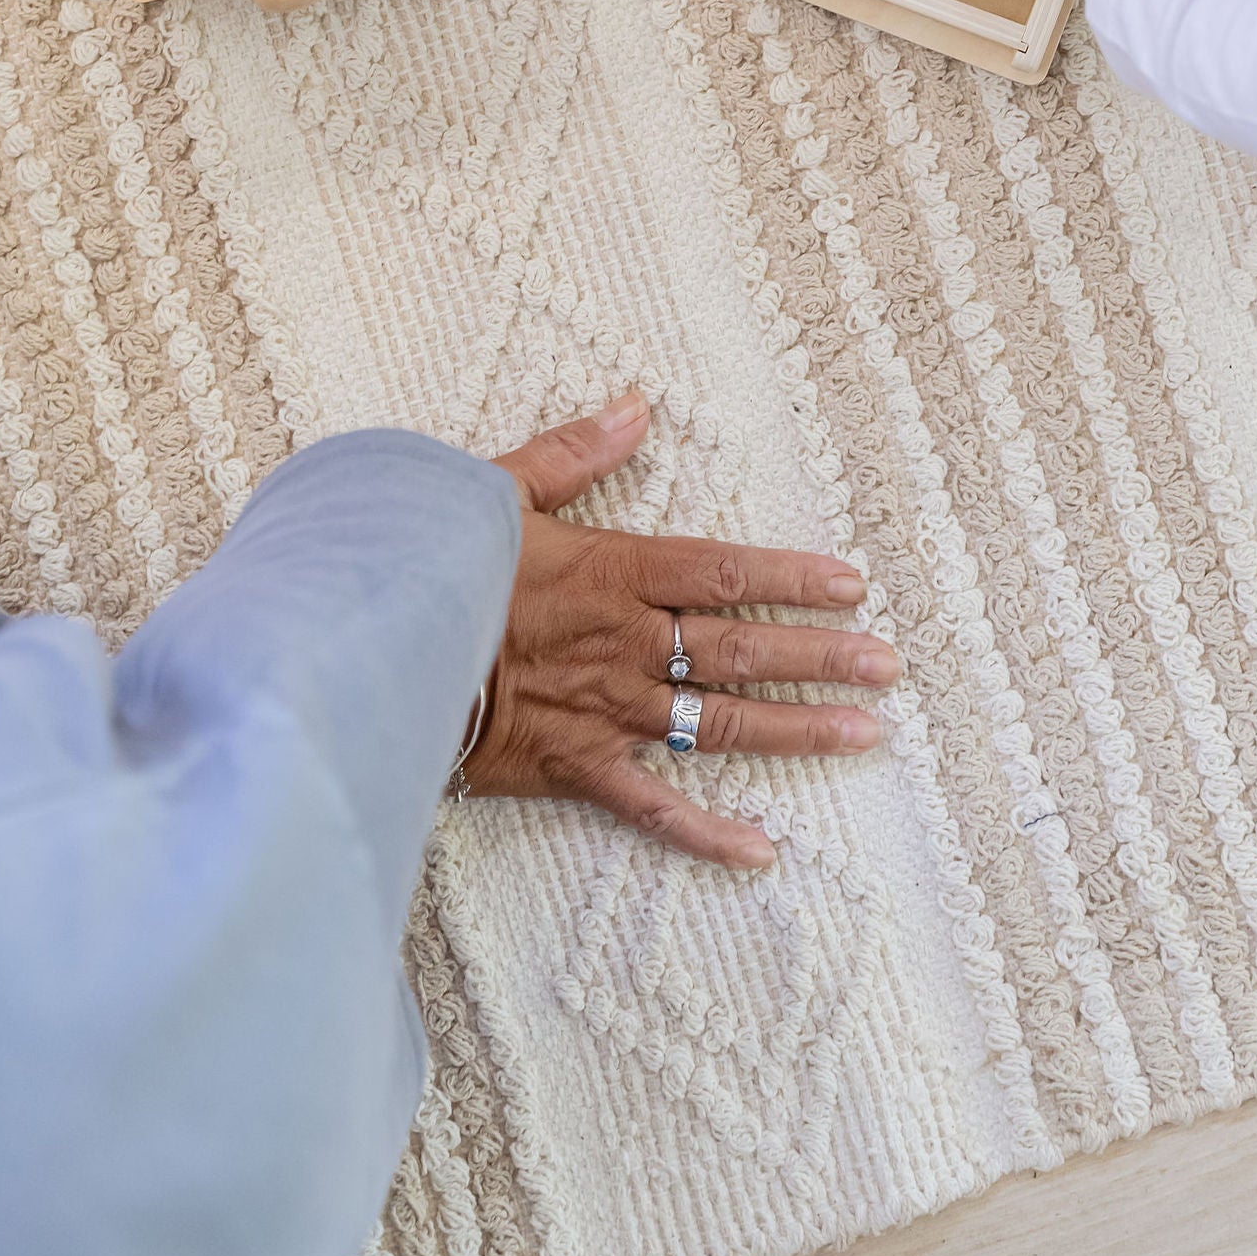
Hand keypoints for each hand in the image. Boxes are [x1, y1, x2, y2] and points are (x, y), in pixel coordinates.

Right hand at [470, 392, 897, 868]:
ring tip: (864, 734)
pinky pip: (652, 808)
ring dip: (795, 730)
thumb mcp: (496, 489)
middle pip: (742, 649)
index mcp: (613, 572)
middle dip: (821, 657)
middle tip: (888, 665)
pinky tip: (764, 852)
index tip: (852, 585)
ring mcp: (607, 712)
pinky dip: (707, 834)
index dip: (791, 577)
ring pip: (719, 724)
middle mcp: (625, 645)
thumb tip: (636, 403)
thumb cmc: (429, 567)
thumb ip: (574, 451)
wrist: (368, 657)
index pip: (723, 571)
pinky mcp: (576, 769)